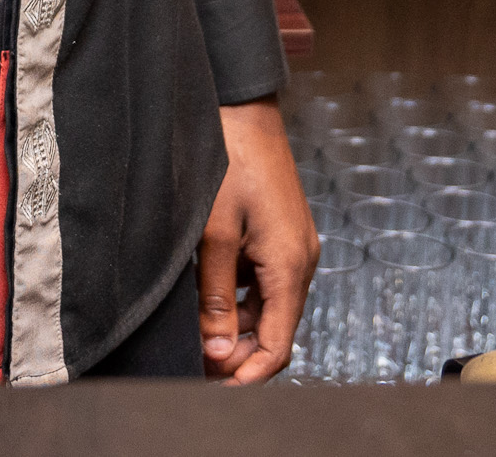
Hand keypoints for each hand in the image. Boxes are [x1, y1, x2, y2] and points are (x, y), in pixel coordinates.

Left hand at [199, 97, 315, 382]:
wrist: (243, 111)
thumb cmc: (228, 163)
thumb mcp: (212, 235)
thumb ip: (214, 297)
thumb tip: (217, 349)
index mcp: (289, 266)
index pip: (278, 346)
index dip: (247, 374)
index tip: (214, 383)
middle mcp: (301, 262)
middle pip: (274, 331)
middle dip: (237, 352)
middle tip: (194, 356)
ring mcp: (294, 248)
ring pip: (267, 308)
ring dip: (235, 324)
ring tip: (194, 325)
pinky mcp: (283, 236)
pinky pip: (264, 282)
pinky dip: (238, 297)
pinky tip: (205, 291)